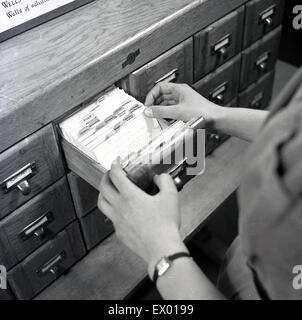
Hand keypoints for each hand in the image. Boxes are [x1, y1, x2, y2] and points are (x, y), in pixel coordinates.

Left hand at [98, 162, 187, 276]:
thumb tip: (160, 177)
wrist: (161, 248)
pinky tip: (118, 210)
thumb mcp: (171, 196)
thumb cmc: (165, 224)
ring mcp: (117, 220)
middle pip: (103, 187)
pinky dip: (110, 209)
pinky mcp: (119, 232)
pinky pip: (109, 217)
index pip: (116, 176)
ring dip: (102, 193)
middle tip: (110, 174)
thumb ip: (165, 181)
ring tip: (107, 190)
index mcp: (130, 196)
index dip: (114, 166)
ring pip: (101, 203)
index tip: (116, 162)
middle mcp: (120, 207)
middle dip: (105, 177)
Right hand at [144, 82, 220, 124]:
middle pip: (162, 97)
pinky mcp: (186, 112)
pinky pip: (172, 113)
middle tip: (150, 113)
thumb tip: (148, 110)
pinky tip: (166, 123)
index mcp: (179, 89)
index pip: (159, 87)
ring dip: (161, 112)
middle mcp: (181, 95)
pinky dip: (167, 117)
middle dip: (155, 104)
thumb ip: (161, 111)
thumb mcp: (178, 112)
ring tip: (157, 118)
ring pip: (167, 105)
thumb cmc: (204, 113)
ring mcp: (184, 103)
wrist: (216, 121)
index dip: (151, 95)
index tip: (147, 105)